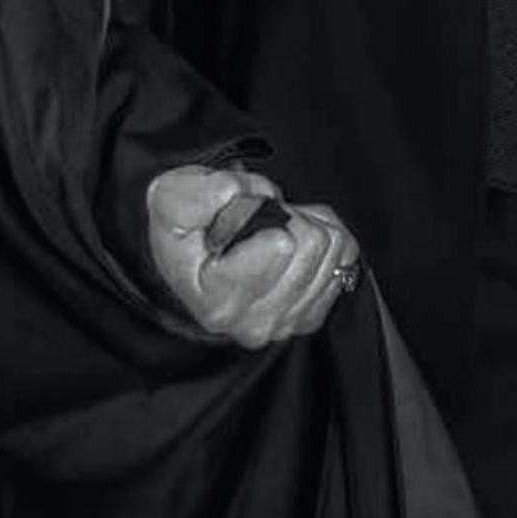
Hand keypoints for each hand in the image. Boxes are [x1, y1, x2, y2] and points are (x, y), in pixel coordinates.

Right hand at [143, 163, 361, 348]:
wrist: (189, 256)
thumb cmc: (182, 231)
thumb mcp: (171, 199)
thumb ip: (197, 195)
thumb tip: (233, 194)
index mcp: (219, 302)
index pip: (282, 245)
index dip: (265, 212)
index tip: (241, 215)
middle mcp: (254, 323)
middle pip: (312, 243)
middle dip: (288, 217)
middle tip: (258, 221)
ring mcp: (286, 323)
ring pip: (333, 249)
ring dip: (306, 227)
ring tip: (273, 230)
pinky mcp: (311, 314)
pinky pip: (345, 257)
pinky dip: (324, 237)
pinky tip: (293, 242)